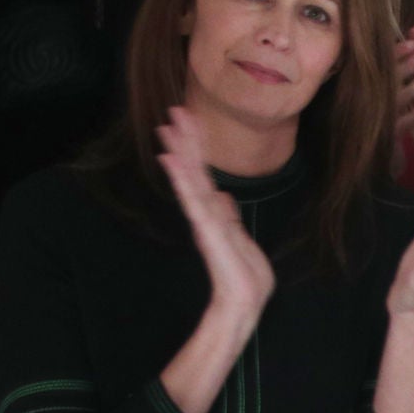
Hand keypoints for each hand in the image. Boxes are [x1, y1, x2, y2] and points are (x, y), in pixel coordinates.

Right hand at [163, 108, 275, 332]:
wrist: (244, 301)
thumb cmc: (244, 275)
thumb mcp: (241, 237)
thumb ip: (229, 216)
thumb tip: (223, 195)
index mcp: (215, 213)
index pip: (204, 173)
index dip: (197, 148)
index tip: (189, 122)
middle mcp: (206, 212)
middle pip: (194, 169)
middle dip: (186, 140)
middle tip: (175, 111)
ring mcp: (204, 219)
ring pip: (190, 178)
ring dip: (181, 151)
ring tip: (169, 126)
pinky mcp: (205, 229)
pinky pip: (192, 198)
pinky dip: (181, 179)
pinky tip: (172, 160)